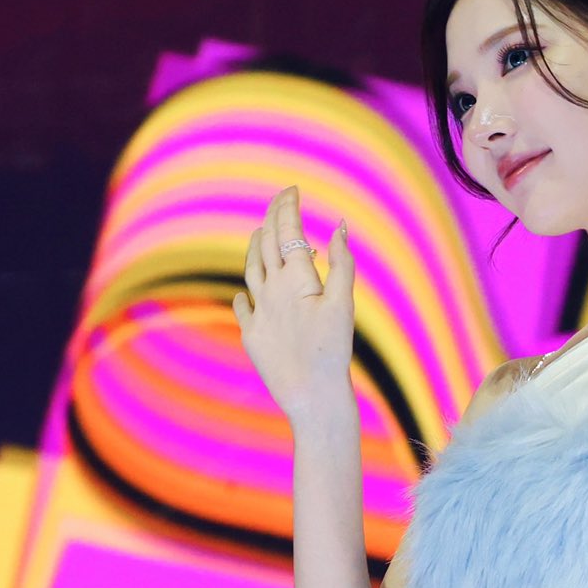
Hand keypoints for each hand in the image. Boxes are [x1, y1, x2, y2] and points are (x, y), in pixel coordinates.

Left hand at [233, 186, 355, 423]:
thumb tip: (339, 226)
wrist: (312, 397)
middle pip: (265, 243)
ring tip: (259, 233)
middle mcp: (270, 290)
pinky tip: (249, 291)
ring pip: (251, 269)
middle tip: (281, 202)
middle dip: (272, 218)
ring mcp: (258, 312)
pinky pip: (243, 305)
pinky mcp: (252, 335)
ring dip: (255, 246)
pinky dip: (247, 291)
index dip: (288, 207)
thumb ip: (342, 263)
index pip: (287, 231)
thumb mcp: (344, 304)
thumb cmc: (333, 351)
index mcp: (295, 278)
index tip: (292, 190)